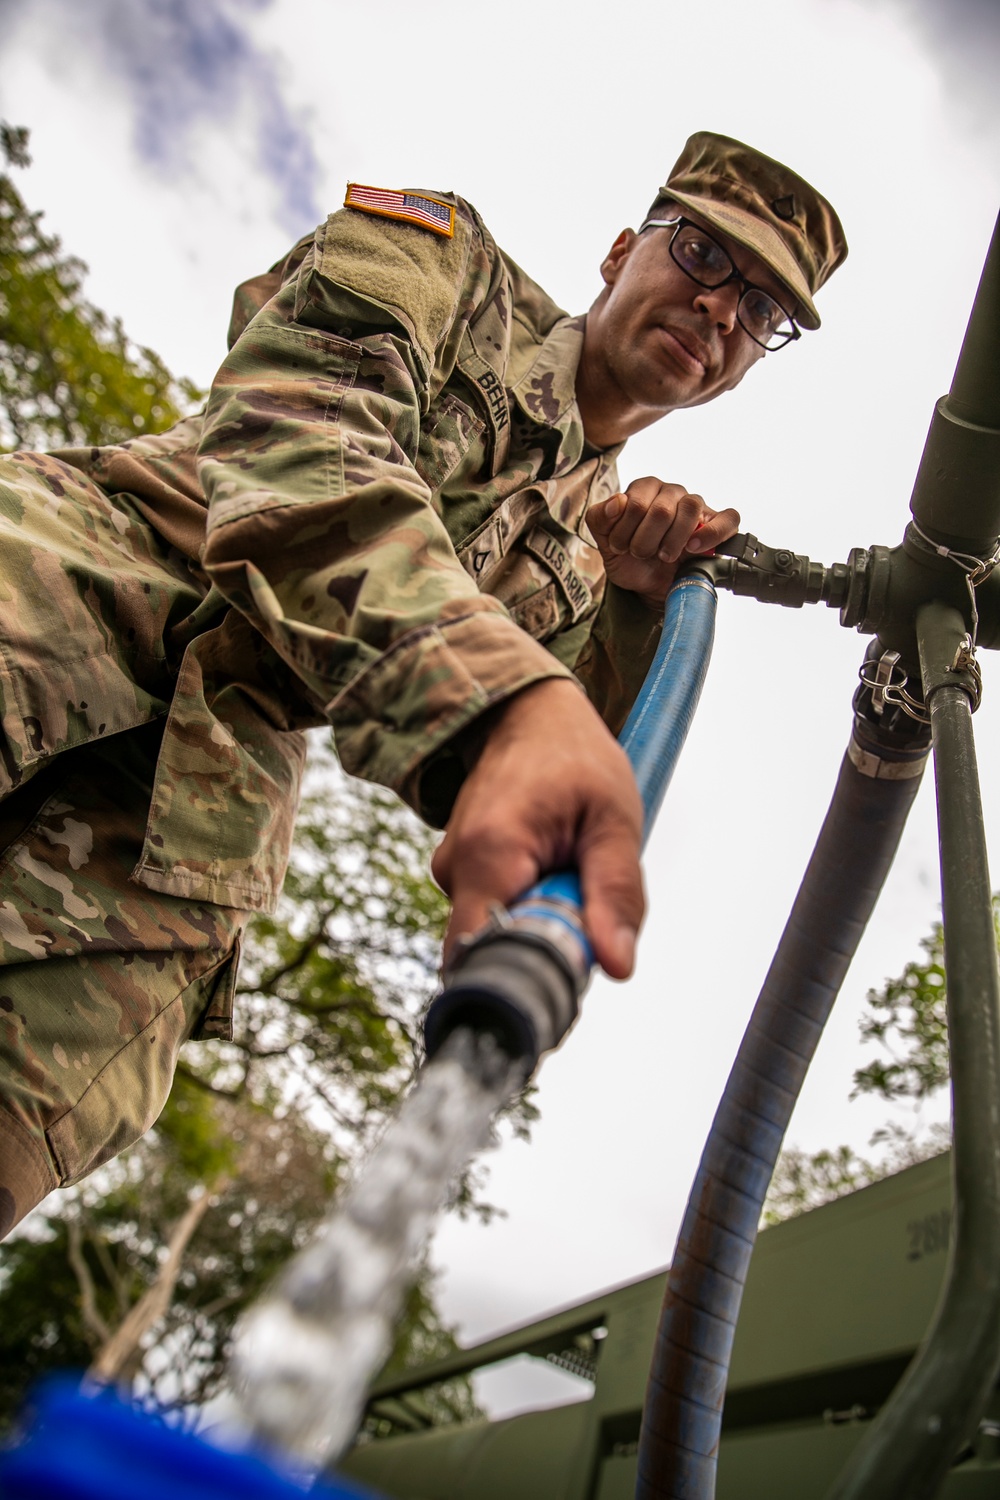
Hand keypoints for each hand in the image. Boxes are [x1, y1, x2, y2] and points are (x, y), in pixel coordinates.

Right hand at [431, 679, 644, 979]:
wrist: (529, 714)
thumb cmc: (575, 757)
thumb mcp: (615, 821)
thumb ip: (616, 894)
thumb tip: (617, 965)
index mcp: (490, 851)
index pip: (484, 953)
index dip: (530, 974)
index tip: (573, 957)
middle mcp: (456, 865)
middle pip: (497, 948)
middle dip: (547, 938)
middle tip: (581, 892)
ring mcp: (452, 869)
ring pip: (499, 930)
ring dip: (540, 913)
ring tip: (566, 863)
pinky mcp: (459, 872)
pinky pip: (496, 910)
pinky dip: (527, 899)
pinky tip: (547, 862)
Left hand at [587, 477, 739, 608]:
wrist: (648, 585)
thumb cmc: (629, 559)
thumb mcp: (605, 542)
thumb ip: (600, 517)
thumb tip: (618, 501)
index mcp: (644, 488)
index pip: (635, 501)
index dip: (624, 531)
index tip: (621, 547)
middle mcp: (671, 491)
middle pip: (662, 508)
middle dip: (645, 541)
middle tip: (641, 554)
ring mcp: (696, 505)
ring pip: (691, 507)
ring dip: (673, 540)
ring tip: (664, 556)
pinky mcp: (717, 523)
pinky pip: (727, 518)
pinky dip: (712, 533)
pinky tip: (693, 547)